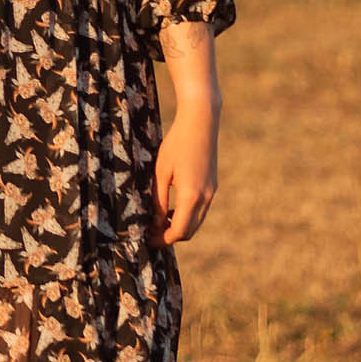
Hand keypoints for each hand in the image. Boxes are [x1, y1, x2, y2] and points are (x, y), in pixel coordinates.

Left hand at [153, 108, 217, 245]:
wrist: (201, 121)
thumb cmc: (176, 143)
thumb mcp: (161, 172)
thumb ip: (159, 200)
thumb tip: (155, 223)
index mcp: (191, 196)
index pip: (179, 231)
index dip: (162, 239)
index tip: (147, 239)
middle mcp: (205, 198)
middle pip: (190, 231)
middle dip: (171, 236)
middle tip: (151, 232)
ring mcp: (211, 192)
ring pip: (196, 221)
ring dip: (180, 226)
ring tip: (159, 221)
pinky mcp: (212, 186)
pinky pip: (201, 210)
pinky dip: (187, 215)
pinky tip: (172, 207)